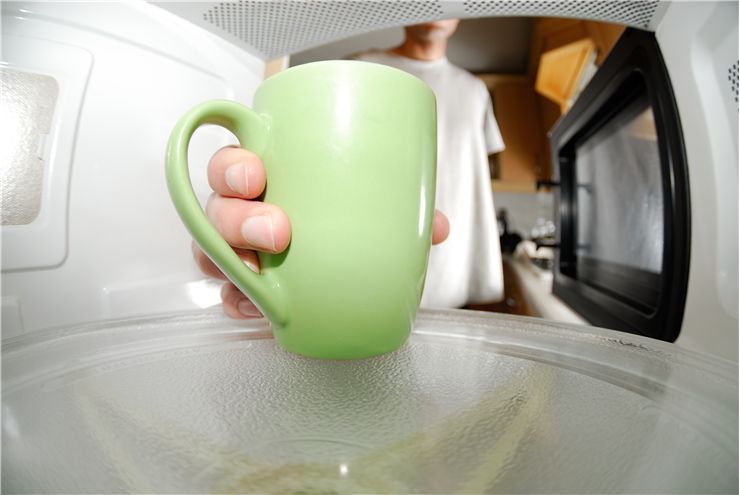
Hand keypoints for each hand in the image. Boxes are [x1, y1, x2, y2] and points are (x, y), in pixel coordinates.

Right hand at [193, 145, 449, 318]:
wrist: (346, 243)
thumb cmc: (347, 206)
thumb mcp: (375, 199)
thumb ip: (402, 207)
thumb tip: (437, 227)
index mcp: (269, 174)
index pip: (231, 164)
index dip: (232, 168)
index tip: (257, 175)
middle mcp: (245, 207)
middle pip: (217, 207)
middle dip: (237, 218)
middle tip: (277, 231)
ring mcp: (240, 247)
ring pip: (212, 249)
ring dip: (229, 260)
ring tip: (261, 272)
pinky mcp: (246, 282)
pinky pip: (227, 292)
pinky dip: (236, 299)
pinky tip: (254, 305)